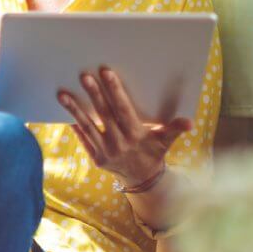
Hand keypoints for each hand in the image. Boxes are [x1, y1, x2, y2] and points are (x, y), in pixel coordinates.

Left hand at [57, 67, 190, 186]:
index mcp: (135, 135)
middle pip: (104, 114)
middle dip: (94, 94)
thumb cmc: (154, 152)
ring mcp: (105, 152)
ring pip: (87, 127)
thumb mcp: (166, 141)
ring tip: (62, 94)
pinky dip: (73, 125)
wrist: (142, 178)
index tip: (106, 72)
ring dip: (74, 109)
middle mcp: (119, 143)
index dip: (114, 90)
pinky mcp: (95, 158)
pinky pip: (82, 139)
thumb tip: (190, 122)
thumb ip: (175, 129)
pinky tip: (64, 111)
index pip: (123, 109)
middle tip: (84, 76)